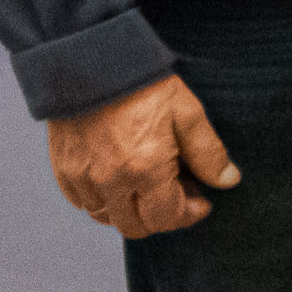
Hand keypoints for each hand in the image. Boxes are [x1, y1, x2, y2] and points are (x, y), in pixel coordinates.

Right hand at [47, 75, 237, 236]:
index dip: (189, 214)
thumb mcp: (187, 113)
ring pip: (107, 218)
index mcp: (145, 170)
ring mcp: (83, 179)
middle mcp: (110, 182)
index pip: (166, 217)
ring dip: (130, 211)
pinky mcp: (64, 170)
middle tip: (177, 193)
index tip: (201, 201)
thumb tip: (227, 181)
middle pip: (135, 227)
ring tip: (148, 186)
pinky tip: (119, 179)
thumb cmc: (144, 86)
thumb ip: (208, 152)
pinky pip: (82, 202)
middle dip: (161, 217)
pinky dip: (102, 200)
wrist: (92, 64)